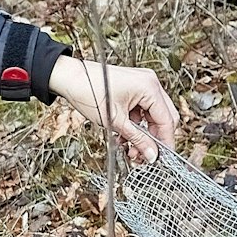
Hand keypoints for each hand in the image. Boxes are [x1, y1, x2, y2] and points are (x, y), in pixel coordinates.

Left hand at [48, 55, 177, 163]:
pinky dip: (136, 124)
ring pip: (152, 116)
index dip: (165, 142)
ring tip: (130, 148)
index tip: (161, 158)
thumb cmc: (88, 91)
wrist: (69, 78)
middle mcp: (150, 83)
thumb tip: (152, 154)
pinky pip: (142, 110)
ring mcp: (142, 84)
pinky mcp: (134, 87)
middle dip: (154, 139)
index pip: (167, 120)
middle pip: (163, 118)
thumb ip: (137, 140)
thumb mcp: (115, 122)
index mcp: (149, 87)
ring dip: (143, 134)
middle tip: (144, 155)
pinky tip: (125, 136)